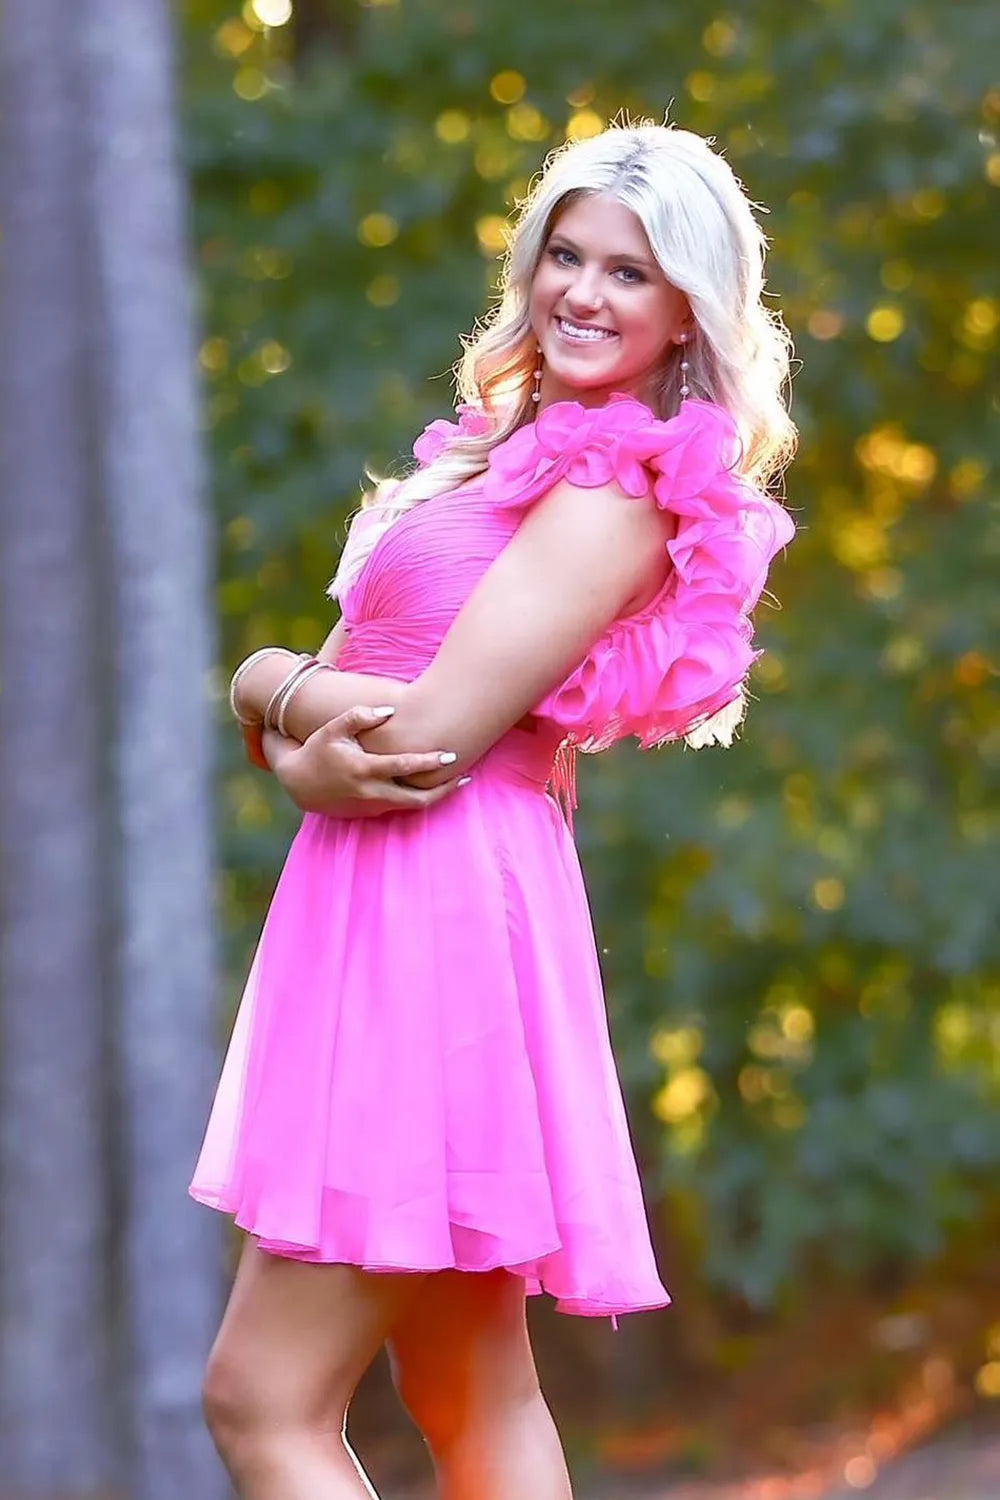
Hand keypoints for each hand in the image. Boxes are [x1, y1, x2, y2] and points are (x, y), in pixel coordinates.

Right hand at [273, 705, 468, 817]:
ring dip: (435, 796)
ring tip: (457, 782)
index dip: (429, 762)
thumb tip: (390, 709)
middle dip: (444, 789)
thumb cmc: (317, 749)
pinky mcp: (369, 814)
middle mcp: (370, 793)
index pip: (403, 767)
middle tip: (466, 776)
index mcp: (363, 769)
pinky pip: (400, 807)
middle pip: (416, 799)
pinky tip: (432, 787)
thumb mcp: (333, 728)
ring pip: (411, 807)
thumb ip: (360, 716)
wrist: (297, 783)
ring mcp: (370, 807)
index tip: (451, 755)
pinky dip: (418, 798)